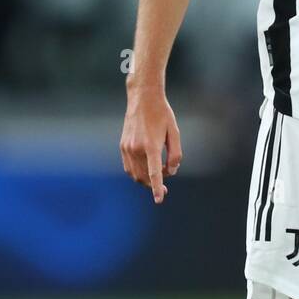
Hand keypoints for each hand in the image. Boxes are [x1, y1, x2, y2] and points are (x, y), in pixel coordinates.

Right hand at [120, 87, 181, 203]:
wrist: (143, 99)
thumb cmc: (162, 115)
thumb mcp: (174, 132)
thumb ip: (175, 154)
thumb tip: (171, 172)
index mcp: (151, 145)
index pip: (154, 172)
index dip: (157, 187)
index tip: (159, 199)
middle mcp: (136, 148)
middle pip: (144, 176)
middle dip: (155, 184)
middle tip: (166, 185)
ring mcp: (127, 148)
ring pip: (135, 174)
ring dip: (146, 180)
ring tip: (159, 174)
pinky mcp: (123, 146)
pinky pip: (129, 167)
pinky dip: (137, 173)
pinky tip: (146, 170)